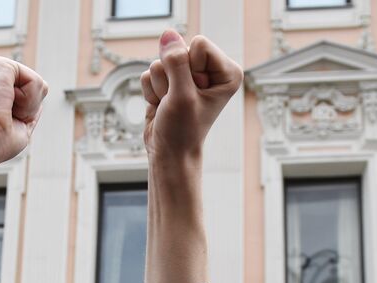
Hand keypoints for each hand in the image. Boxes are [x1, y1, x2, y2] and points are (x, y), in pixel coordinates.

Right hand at [0, 57, 49, 171]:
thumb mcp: (22, 125)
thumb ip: (31, 105)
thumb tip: (44, 86)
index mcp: (2, 94)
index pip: (35, 99)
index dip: (29, 116)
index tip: (6, 125)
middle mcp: (0, 80)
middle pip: (41, 90)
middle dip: (31, 108)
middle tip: (7, 117)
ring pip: (40, 84)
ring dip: (28, 105)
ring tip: (6, 110)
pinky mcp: (1, 64)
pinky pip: (35, 81)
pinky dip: (27, 99)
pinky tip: (6, 102)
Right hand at [141, 30, 242, 159]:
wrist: (169, 153)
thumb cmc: (183, 131)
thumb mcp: (182, 95)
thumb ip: (176, 62)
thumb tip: (168, 34)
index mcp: (227, 71)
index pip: (199, 44)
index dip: (189, 69)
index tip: (193, 93)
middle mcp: (209, 70)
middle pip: (178, 50)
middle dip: (172, 78)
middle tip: (179, 102)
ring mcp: (188, 74)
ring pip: (161, 61)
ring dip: (161, 87)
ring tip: (171, 106)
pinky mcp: (169, 80)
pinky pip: (150, 72)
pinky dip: (152, 91)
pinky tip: (162, 105)